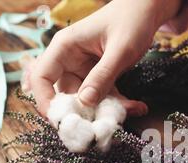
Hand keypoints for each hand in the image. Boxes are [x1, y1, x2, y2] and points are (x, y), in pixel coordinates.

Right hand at [30, 0, 180, 115]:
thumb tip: (85, 102)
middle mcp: (70, 61)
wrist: (145, 13)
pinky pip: (103, 97)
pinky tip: (138, 106)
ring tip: (133, 109)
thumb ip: (103, 76)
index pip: (42, 77)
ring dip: (108, 111)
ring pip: (87, 101)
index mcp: (64, 48)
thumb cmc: (130, 22)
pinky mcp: (99, 78)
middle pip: (66, 96)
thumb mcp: (120, 50)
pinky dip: (119, 104)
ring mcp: (84, 71)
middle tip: (107, 124)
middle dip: (86, 113)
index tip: (62, 121)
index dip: (45, 102)